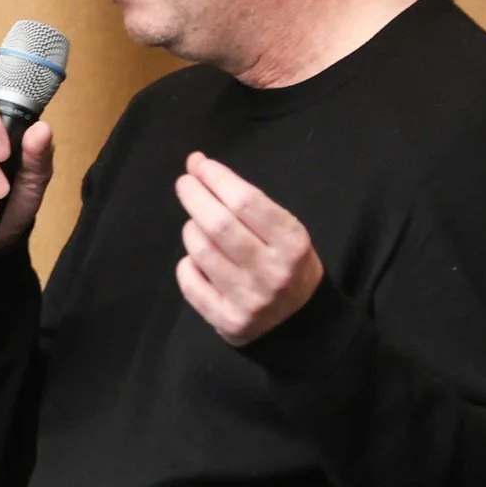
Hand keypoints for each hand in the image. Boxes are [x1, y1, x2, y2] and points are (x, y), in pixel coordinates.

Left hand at [175, 152, 322, 344]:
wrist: (301, 322)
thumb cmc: (287, 263)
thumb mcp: (283, 229)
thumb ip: (244, 199)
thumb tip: (198, 164)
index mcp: (292, 242)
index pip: (246, 202)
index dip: (216, 178)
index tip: (199, 165)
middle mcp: (272, 271)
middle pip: (219, 225)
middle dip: (195, 196)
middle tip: (184, 183)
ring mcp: (249, 299)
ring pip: (201, 251)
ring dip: (191, 229)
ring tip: (196, 224)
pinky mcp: (227, 321)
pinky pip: (190, 282)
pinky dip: (187, 263)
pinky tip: (196, 259)